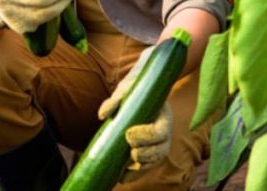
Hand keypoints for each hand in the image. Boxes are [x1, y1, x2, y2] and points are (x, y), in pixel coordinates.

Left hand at [97, 47, 171, 177]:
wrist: (139, 94)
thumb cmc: (134, 90)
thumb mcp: (127, 89)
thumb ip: (116, 99)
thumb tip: (102, 115)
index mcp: (163, 116)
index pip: (160, 131)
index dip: (146, 136)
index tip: (128, 134)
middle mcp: (165, 133)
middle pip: (160, 150)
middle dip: (145, 153)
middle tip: (130, 150)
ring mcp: (158, 145)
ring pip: (155, 161)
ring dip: (141, 167)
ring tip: (125, 168)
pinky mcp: (149, 153)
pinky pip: (146, 167)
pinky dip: (135, 174)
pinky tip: (121, 177)